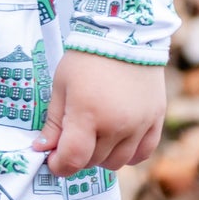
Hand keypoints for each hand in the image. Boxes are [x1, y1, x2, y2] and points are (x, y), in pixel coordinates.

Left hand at [34, 50, 165, 176]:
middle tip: (70, 141)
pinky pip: (143, 153)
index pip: (73, 159)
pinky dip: (129, 153)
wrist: (125, 33)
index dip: (59, 165)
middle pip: (94, 162)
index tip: (52, 159)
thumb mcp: (61, 86)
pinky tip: (117, 140)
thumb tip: (42, 149)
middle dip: (77, 157)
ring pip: (118, 162)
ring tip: (94, 138)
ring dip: (102, 156)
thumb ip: (54, 122)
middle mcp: (117, 124)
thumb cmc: (86, 57)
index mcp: (88, 115)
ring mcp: (139, 124)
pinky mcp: (156, 119)